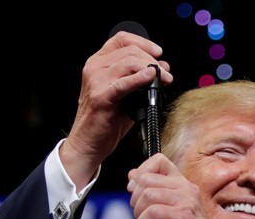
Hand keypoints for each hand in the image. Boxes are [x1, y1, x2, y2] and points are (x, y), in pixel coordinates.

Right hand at [60, 31, 172, 189]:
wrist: (87, 143)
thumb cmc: (104, 120)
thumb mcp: (122, 93)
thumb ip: (138, 78)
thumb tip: (161, 67)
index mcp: (98, 63)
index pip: (121, 39)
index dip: (143, 42)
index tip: (158, 52)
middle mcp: (94, 68)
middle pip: (129, 51)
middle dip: (153, 60)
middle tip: (166, 73)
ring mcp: (96, 81)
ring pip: (129, 63)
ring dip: (152, 69)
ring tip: (164, 79)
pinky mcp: (101, 97)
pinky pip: (124, 83)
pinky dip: (140, 79)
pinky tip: (151, 79)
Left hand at [128, 154, 242, 218]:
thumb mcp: (162, 216)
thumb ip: (150, 196)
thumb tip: (132, 176)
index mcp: (182, 186)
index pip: (158, 160)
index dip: (141, 173)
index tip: (136, 193)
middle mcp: (187, 189)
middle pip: (146, 179)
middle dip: (135, 200)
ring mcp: (187, 202)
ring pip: (148, 194)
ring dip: (139, 214)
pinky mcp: (184, 217)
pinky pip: (153, 211)